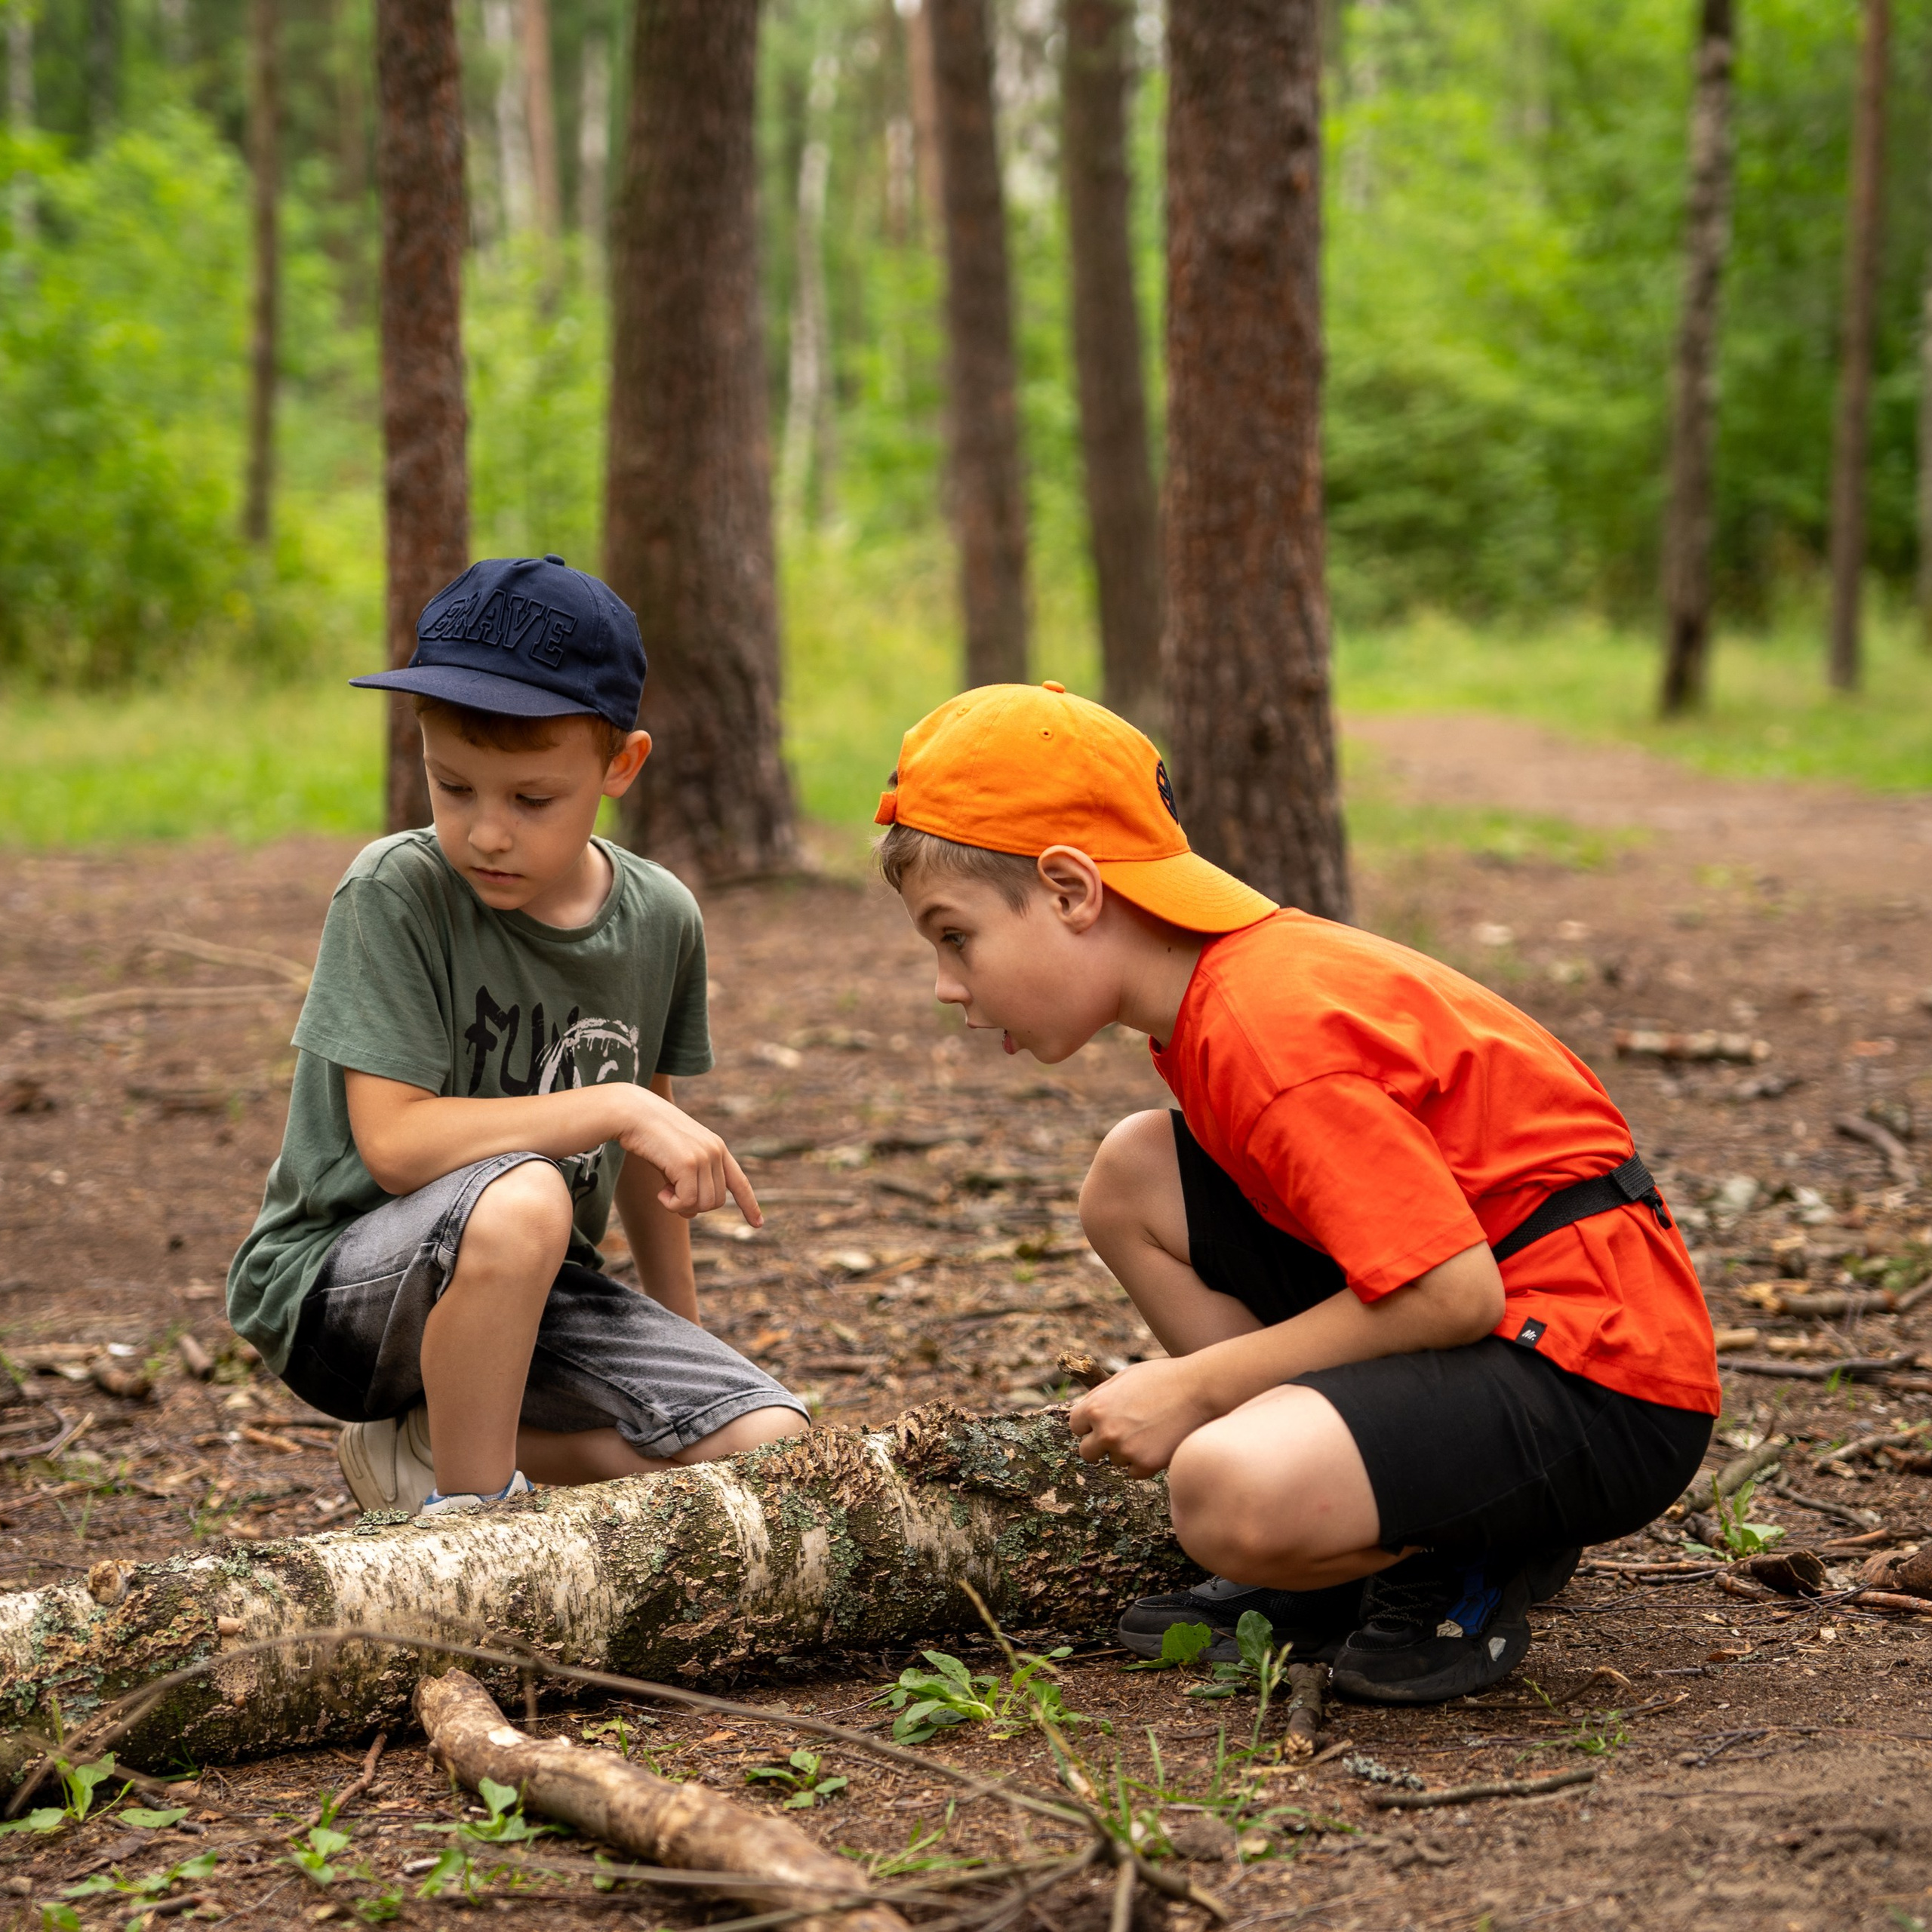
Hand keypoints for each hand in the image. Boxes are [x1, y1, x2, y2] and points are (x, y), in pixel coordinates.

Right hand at [614, 1087, 762, 1225]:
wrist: (632, 1112)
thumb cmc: (649, 1136)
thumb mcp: (676, 1161)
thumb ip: (690, 1183)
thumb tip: (692, 1213)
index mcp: (717, 1148)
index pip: (739, 1181)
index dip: (749, 1204)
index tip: (758, 1224)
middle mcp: (716, 1151)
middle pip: (715, 1202)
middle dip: (692, 1205)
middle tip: (669, 1192)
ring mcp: (704, 1157)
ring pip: (703, 1204)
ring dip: (681, 1206)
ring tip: (664, 1189)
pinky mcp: (688, 1163)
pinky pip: (687, 1202)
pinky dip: (672, 1205)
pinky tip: (660, 1192)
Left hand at [1067, 1356, 1218, 1477]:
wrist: (1199, 1389)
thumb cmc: (1161, 1378)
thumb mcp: (1123, 1377)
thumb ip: (1099, 1397)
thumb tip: (1084, 1414)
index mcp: (1096, 1407)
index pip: (1075, 1426)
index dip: (1089, 1423)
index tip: (1104, 1421)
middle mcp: (1106, 1431)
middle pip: (1086, 1452)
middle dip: (1099, 1444)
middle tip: (1120, 1433)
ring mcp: (1126, 1451)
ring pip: (1114, 1460)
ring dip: (1125, 1451)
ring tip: (1148, 1430)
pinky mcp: (1146, 1465)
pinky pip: (1133, 1472)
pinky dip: (1142, 1461)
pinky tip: (1157, 1442)